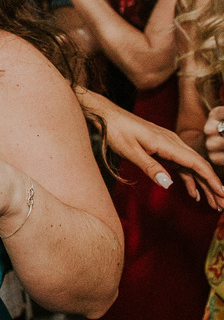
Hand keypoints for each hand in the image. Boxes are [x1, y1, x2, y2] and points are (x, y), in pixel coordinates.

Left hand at [104, 102, 223, 209]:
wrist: (107, 115)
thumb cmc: (116, 131)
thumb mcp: (130, 151)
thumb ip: (150, 167)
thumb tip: (169, 184)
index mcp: (168, 143)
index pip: (197, 164)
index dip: (212, 180)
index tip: (222, 194)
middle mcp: (173, 143)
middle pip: (199, 166)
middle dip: (212, 185)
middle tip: (222, 204)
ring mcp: (169, 145)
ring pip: (192, 167)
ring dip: (203, 184)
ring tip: (212, 202)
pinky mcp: (162, 148)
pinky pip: (181, 165)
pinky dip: (189, 179)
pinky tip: (193, 192)